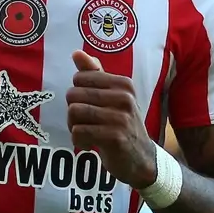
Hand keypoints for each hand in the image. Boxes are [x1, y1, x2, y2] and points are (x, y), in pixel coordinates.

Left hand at [66, 51, 158, 187]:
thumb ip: (95, 75)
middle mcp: (124, 98)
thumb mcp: (113, 98)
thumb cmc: (122, 125)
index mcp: (123, 84)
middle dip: (72, 112)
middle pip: (74, 95)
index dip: (76, 94)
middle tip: (85, 123)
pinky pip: (78, 132)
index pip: (79, 78)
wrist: (141, 159)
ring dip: (74, 127)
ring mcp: (120, 118)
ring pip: (74, 112)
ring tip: (86, 133)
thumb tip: (76, 53)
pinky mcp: (114, 137)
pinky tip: (89, 145)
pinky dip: (78, 141)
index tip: (88, 106)